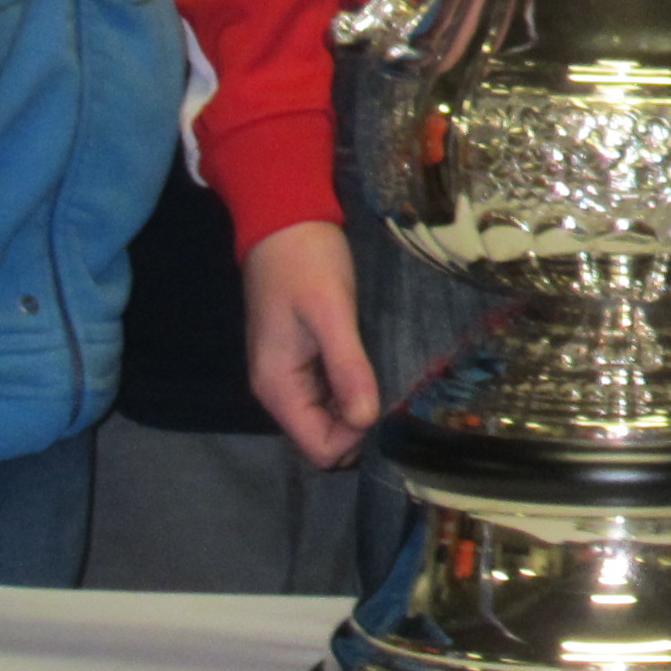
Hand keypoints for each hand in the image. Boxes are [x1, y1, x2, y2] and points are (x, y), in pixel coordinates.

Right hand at [240, 219, 378, 464]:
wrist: (285, 223)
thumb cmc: (307, 263)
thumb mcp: (331, 312)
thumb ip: (346, 367)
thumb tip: (367, 420)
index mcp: (278, 388)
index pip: (319, 448)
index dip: (354, 435)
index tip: (383, 400)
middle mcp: (280, 391)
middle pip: (324, 437)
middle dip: (358, 423)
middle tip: (392, 385)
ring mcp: (292, 376)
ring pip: (330, 416)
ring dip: (357, 404)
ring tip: (387, 372)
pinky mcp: (305, 359)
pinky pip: (330, 393)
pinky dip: (352, 387)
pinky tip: (374, 363)